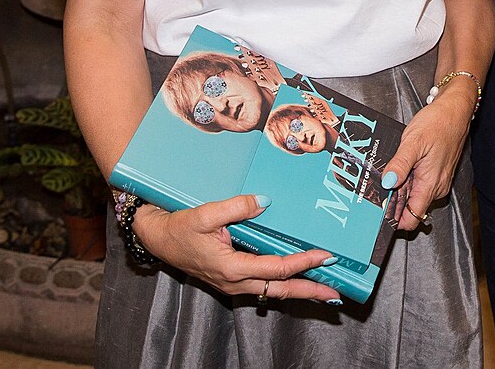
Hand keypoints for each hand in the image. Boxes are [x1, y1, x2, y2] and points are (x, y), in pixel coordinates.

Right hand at [134, 194, 341, 301]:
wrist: (159, 240)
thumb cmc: (180, 228)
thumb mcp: (205, 213)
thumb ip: (236, 207)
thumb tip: (264, 202)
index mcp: (231, 268)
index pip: (276, 269)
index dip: (302, 262)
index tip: (324, 255)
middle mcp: (235, 282)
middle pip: (280, 290)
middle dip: (309, 292)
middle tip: (335, 291)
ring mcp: (234, 285)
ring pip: (272, 292)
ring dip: (299, 291)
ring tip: (324, 290)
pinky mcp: (233, 281)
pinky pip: (263, 287)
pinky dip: (284, 286)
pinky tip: (297, 281)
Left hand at [380, 86, 473, 231]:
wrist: (455, 110)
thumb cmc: (438, 123)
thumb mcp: (413, 141)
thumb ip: (399, 165)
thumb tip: (386, 183)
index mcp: (431, 184)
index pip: (413, 218)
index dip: (395, 219)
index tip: (380, 211)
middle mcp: (437, 187)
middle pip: (412, 208)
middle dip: (395, 202)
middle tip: (380, 186)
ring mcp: (438, 180)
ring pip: (415, 196)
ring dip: (402, 189)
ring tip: (392, 172)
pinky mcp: (438, 173)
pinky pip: (420, 185)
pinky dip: (409, 180)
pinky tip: (403, 167)